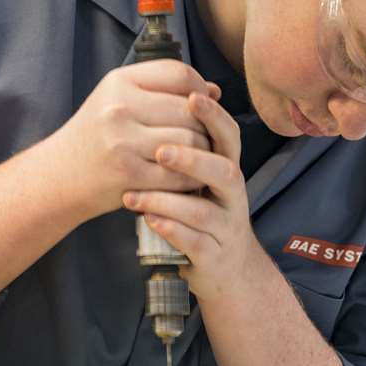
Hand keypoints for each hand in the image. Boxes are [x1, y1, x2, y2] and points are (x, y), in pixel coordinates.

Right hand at [51, 59, 220, 219]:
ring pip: (190, 141)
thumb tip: (214, 91)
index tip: (203, 105)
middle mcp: (119, 107)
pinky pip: (179, 173)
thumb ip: (163, 90)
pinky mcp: (129, 174)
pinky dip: (190, 177)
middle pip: (190, 109)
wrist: (58, 175)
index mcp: (119, 82)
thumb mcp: (119, 99)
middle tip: (207, 138)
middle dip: (206, 125)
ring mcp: (123, 141)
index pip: (179, 74)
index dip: (200, 88)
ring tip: (198, 158)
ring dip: (203, 152)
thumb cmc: (96, 136)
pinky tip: (186, 177)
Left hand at [122, 92, 261, 300]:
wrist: (226, 269)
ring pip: (203, 211)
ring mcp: (225, 227)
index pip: (228, 136)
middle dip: (193, 159)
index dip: (214, 116)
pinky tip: (148, 221)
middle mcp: (233, 196)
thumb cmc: (204, 213)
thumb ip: (189, 147)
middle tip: (160, 151)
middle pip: (224, 171)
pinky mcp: (214, 256)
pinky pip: (195, 242)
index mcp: (227, 169)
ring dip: (167, 201)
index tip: (192, 96)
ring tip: (133, 196)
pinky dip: (171, 231)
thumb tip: (163, 101)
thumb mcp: (202, 179)